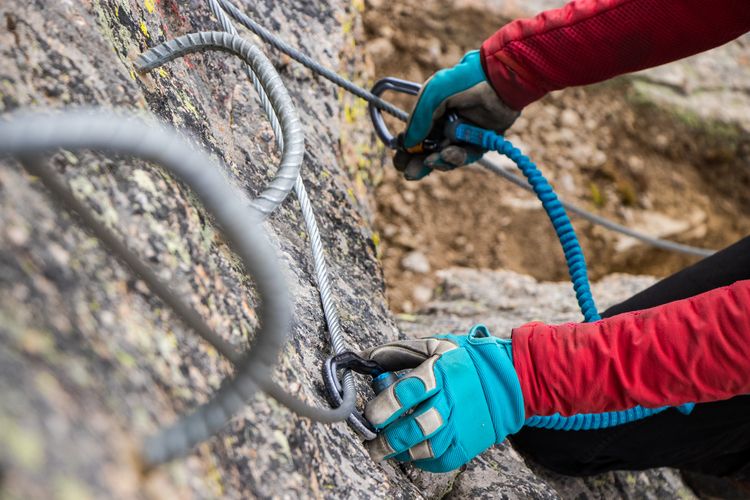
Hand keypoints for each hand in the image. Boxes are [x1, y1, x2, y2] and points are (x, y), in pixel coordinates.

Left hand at [360, 325, 524, 471]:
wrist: (507, 380)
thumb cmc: (462, 359)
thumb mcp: (432, 346)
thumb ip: (395, 352)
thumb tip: (361, 357)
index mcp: (439, 373)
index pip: (405, 395)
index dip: (382, 407)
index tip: (369, 414)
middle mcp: (449, 402)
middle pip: (412, 429)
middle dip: (385, 439)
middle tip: (370, 441)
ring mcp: (460, 426)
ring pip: (424, 449)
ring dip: (398, 453)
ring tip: (382, 451)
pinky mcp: (467, 444)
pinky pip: (439, 461)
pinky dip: (420, 461)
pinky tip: (408, 453)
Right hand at [396, 51, 518, 179]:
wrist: (499, 80)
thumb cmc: (463, 81)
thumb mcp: (433, 94)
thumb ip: (418, 118)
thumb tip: (407, 143)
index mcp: (432, 113)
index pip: (415, 136)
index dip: (406, 150)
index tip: (399, 159)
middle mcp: (447, 125)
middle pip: (429, 151)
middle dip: (418, 163)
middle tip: (410, 173)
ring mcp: (464, 134)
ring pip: (447, 156)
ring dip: (438, 161)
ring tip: (432, 161)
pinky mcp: (481, 142)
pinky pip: (466, 156)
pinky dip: (456, 158)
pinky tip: (449, 154)